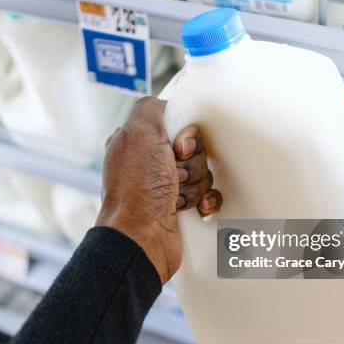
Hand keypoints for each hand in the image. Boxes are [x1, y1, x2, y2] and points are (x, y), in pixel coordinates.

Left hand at [96, 96, 222, 283]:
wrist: (141, 238)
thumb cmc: (136, 192)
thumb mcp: (139, 133)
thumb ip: (151, 108)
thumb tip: (165, 105)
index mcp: (137, 143)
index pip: (176, 125)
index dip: (185, 136)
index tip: (179, 147)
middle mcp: (149, 164)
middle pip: (194, 150)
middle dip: (191, 163)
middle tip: (174, 174)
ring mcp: (164, 188)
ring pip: (202, 172)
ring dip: (196, 184)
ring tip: (176, 195)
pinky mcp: (179, 208)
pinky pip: (207, 195)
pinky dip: (206, 200)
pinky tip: (195, 206)